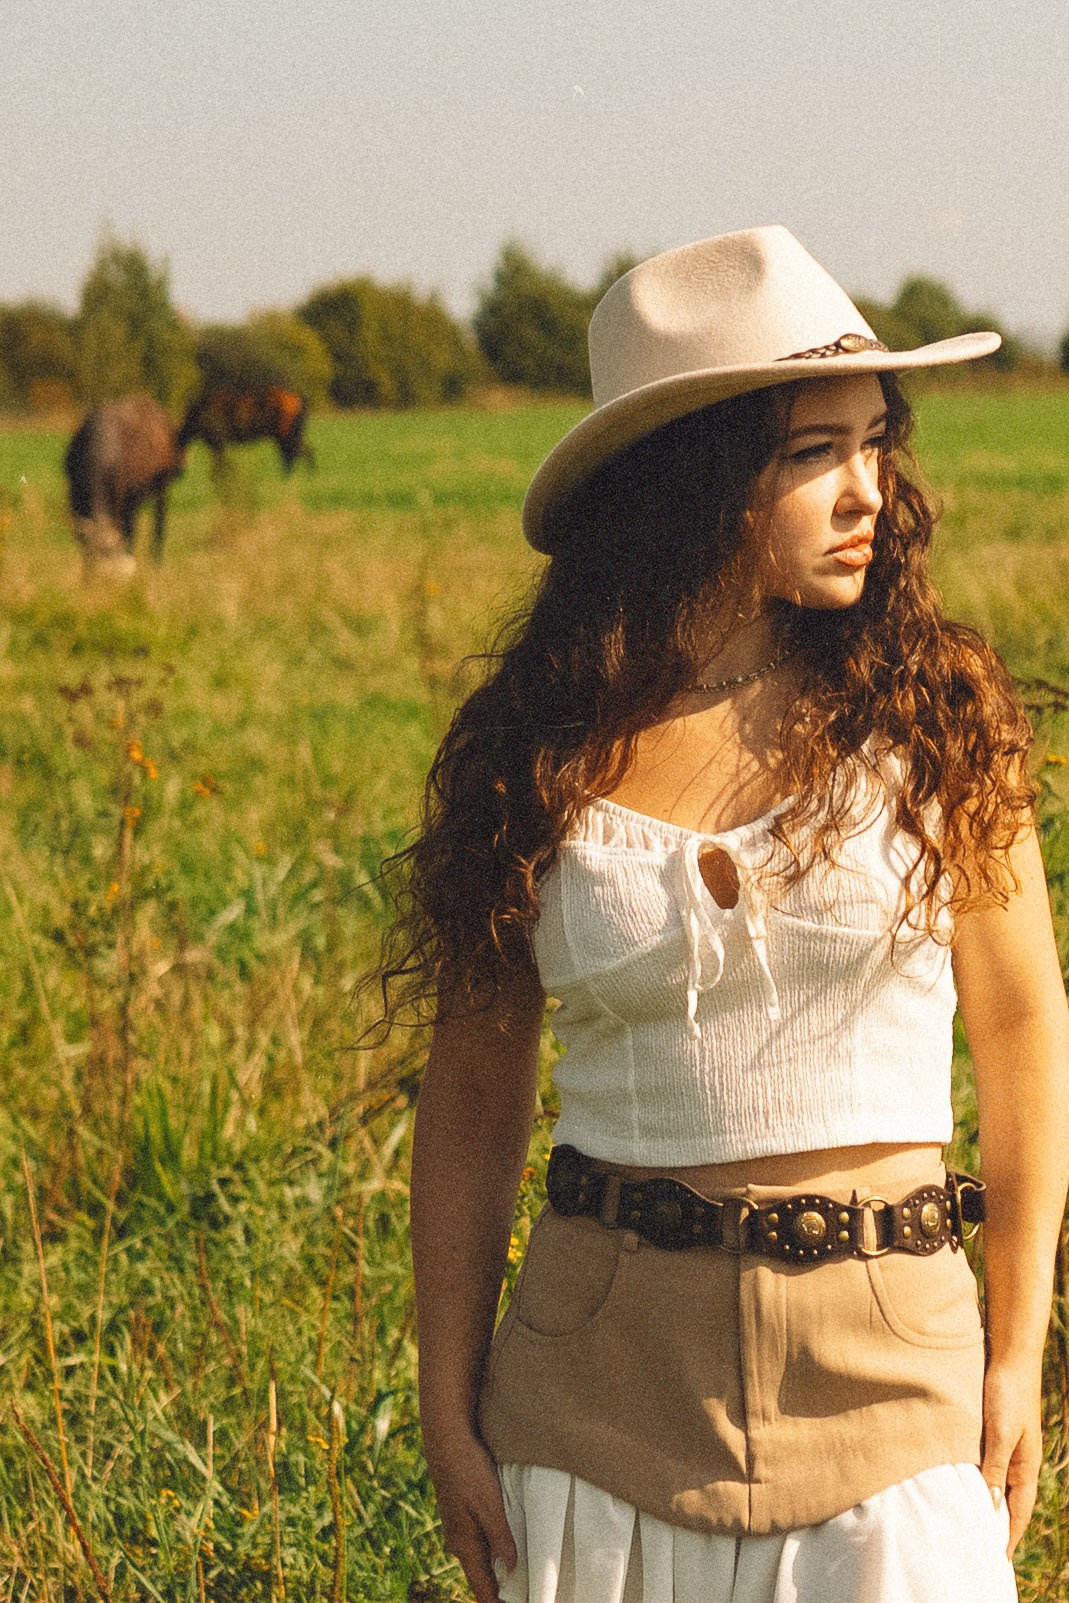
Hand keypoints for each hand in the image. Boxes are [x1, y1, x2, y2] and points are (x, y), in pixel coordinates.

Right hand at [425, 1430, 516, 1602]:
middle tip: (521, 1595)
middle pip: (481, 1575)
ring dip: (496, 1569)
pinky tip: (504, 1546)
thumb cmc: (469, 1471)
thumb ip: (501, 1538)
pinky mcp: (462, 1514)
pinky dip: (492, 1550)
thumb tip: (512, 1570)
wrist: (447, 1441)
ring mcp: (459, 1527)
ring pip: (480, 1557)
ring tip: (516, 1579)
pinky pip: (479, 1541)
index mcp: (465, 1544)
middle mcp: (459, 1541)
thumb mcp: (490, 1505)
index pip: (481, 1586)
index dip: (495, 1602)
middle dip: (499, 1589)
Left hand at [980, 1354, 1043, 1555]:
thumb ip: (995, 1467)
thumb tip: (991, 1507)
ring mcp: (1007, 1446)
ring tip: (966, 1519)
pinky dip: (977, 1477)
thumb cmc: (1007, 1392)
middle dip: (995, 1523)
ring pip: (995, 1482)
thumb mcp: (1000, 1432)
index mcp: (1026, 1466)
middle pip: (1007, 1501)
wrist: (1009, 1355)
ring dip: (984, 1500)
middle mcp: (1019, 1460)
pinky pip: (986, 1464)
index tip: (994, 1557)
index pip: (1018, 1512)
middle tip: (975, 1544)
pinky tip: (961, 1481)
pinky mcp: (994, 1431)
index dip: (1007, 1534)